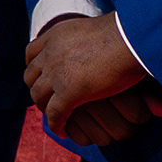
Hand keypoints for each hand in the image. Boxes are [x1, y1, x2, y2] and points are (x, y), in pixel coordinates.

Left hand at [27, 11, 161, 148]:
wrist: (130, 39)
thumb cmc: (124, 34)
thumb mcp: (93, 30)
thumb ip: (86, 39)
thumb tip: (100, 42)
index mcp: (54, 36)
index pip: (31, 54)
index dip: (34, 67)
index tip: (41, 77)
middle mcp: (50, 54)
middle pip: (31, 76)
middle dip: (36, 88)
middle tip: (47, 99)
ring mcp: (56, 74)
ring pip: (38, 96)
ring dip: (44, 108)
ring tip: (54, 116)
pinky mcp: (68, 93)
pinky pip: (55, 113)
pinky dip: (56, 124)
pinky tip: (62, 131)